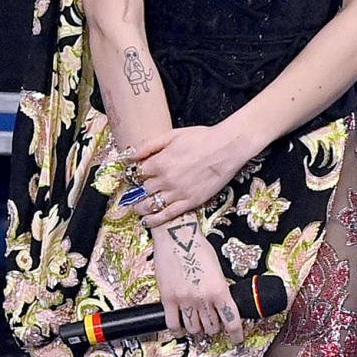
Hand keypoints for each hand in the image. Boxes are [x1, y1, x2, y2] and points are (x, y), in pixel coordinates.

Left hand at [123, 122, 248, 225]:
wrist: (228, 148)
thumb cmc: (201, 138)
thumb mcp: (171, 135)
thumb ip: (148, 146)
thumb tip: (128, 156)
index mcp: (159, 163)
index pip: (136, 173)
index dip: (133, 174)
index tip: (135, 175)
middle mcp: (165, 180)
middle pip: (141, 190)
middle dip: (136, 191)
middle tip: (135, 191)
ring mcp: (178, 193)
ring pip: (150, 205)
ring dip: (140, 208)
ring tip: (137, 208)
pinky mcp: (191, 202)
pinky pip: (168, 215)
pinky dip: (155, 220)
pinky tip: (147, 221)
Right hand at [145, 216, 242, 341]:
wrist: (176, 236)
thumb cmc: (198, 248)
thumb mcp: (218, 270)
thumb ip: (220, 290)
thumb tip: (221, 305)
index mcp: (220, 290)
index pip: (232, 321)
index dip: (235, 334)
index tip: (236, 338)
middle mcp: (202, 299)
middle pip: (212, 327)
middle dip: (214, 327)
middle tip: (213, 322)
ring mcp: (184, 300)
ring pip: (194, 329)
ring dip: (198, 328)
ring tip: (198, 321)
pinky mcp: (167, 299)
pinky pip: (173, 325)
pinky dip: (178, 330)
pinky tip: (181, 327)